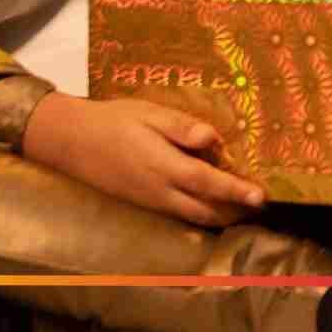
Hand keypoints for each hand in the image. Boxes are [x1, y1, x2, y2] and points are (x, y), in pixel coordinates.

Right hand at [20, 94, 267, 227]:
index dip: (235, 191)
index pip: (207, 182)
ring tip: (243, 207)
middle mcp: (158, 190)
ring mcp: (150, 201)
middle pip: (205, 209)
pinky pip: (178, 215)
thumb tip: (212, 138)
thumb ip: (180, 128)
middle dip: (235, 210)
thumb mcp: (148, 114)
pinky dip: (200, 213)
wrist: (71, 141)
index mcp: (162, 165)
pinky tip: (210, 203)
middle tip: (260, 203)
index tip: (260, 195)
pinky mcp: (143, 204)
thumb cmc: (113, 121)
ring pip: (192, 216)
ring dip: (220, 215)